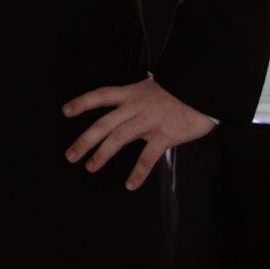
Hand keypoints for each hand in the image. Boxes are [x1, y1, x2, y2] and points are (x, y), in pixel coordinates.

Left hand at [63, 75, 216, 190]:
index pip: (100, 95)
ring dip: (102, 155)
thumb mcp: (156, 83)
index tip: (65, 111)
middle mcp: (135, 107)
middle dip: (84, 140)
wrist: (204, 91)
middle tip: (70, 155)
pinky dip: (138, 173)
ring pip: (118, 139)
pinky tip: (130, 185)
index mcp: (131, 93)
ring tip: (90, 167)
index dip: (82, 102)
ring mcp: (148, 122)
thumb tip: (140, 84)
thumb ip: (143, 90)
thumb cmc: (181, 88)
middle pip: (103, 124)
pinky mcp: (164, 136)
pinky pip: (147, 158)